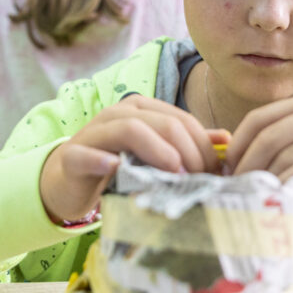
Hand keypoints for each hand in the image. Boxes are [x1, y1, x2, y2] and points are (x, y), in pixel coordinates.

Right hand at [39, 95, 226, 221]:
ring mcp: (95, 132)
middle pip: (164, 123)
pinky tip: (118, 171)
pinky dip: (103, 161)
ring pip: (131, 129)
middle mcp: (120, 113)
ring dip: (158, 152)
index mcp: (143, 110)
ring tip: (176, 175)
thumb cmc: (117, 168)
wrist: (68, 181)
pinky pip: (88, 154)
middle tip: (200, 180)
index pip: (183, 120)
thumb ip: (186, 144)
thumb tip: (225, 139)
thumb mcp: (154, 155)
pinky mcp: (73, 156)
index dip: (204, 147)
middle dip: (189, 151)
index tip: (216, 175)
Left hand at [227, 92, 292, 215]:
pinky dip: (287, 187)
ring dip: (262, 181)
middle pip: (266, 135)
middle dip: (242, 167)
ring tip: (252, 202)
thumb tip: (250, 167)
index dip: (236, 148)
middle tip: (231, 194)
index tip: (224, 175)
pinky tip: (280, 203)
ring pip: (285, 154)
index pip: (260, 119)